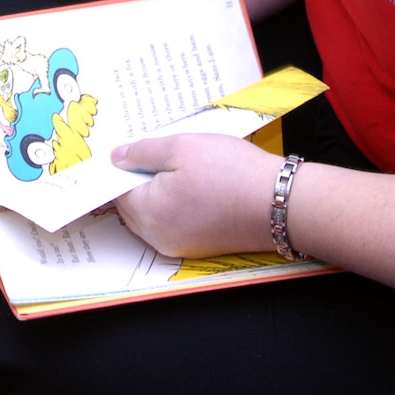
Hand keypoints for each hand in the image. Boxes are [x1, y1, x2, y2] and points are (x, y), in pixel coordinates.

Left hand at [109, 134, 280, 258]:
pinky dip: (174, 206)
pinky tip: (192, 186)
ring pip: (152, 216)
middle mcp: (159, 237)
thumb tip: (116, 158)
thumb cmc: (231, 172)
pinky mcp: (198, 247)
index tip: (129, 151)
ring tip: (178, 168)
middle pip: (131, 207)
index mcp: (148, 213)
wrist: (278, 202)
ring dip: (156, 193)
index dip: (120, 169)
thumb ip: (142, 152)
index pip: (116, 191)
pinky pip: (172, 224)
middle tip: (156, 155)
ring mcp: (179, 245)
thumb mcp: (182, 147)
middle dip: (137, 181)